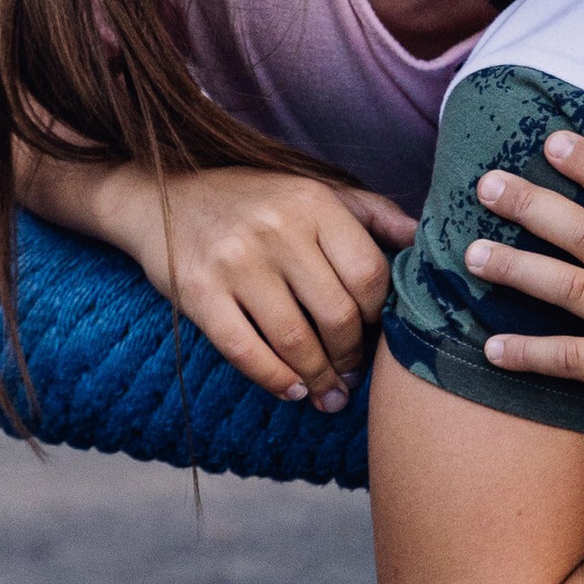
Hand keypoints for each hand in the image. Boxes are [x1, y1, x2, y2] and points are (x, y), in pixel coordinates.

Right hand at [88, 164, 415, 415]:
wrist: (161, 196)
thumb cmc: (253, 199)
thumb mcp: (314, 189)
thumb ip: (371, 212)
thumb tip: (422, 240)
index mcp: (313, 203)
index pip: (369, 273)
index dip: (382, 314)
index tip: (378, 333)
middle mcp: (276, 229)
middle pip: (337, 313)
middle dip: (352, 355)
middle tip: (353, 374)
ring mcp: (235, 262)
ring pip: (295, 339)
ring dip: (320, 377)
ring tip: (330, 394)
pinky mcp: (198, 293)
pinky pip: (244, 350)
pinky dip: (274, 379)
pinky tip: (293, 390)